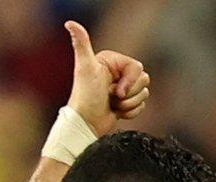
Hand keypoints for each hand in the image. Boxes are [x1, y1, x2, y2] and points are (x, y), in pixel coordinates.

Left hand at [65, 20, 149, 135]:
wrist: (86, 123)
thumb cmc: (85, 97)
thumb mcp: (85, 68)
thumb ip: (81, 44)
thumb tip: (70, 23)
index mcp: (111, 61)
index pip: (137, 67)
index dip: (130, 81)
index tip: (115, 90)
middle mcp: (118, 72)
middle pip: (143, 80)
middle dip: (129, 93)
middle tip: (112, 97)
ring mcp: (123, 88)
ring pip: (144, 93)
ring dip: (129, 104)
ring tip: (112, 104)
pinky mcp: (126, 102)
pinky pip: (141, 105)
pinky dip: (130, 112)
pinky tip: (116, 112)